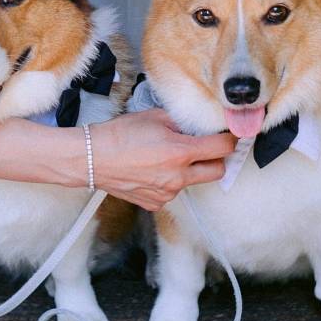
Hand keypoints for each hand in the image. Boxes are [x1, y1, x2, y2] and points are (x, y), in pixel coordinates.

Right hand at [91, 109, 236, 210]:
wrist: (91, 158)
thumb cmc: (118, 136)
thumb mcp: (154, 117)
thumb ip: (181, 122)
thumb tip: (199, 126)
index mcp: (180, 152)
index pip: (222, 147)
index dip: (229, 139)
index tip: (229, 135)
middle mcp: (178, 177)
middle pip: (217, 171)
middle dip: (216, 159)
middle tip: (206, 148)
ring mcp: (167, 193)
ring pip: (192, 182)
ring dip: (188, 171)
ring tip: (164, 157)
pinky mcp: (155, 203)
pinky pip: (173, 192)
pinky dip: (169, 182)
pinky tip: (152, 170)